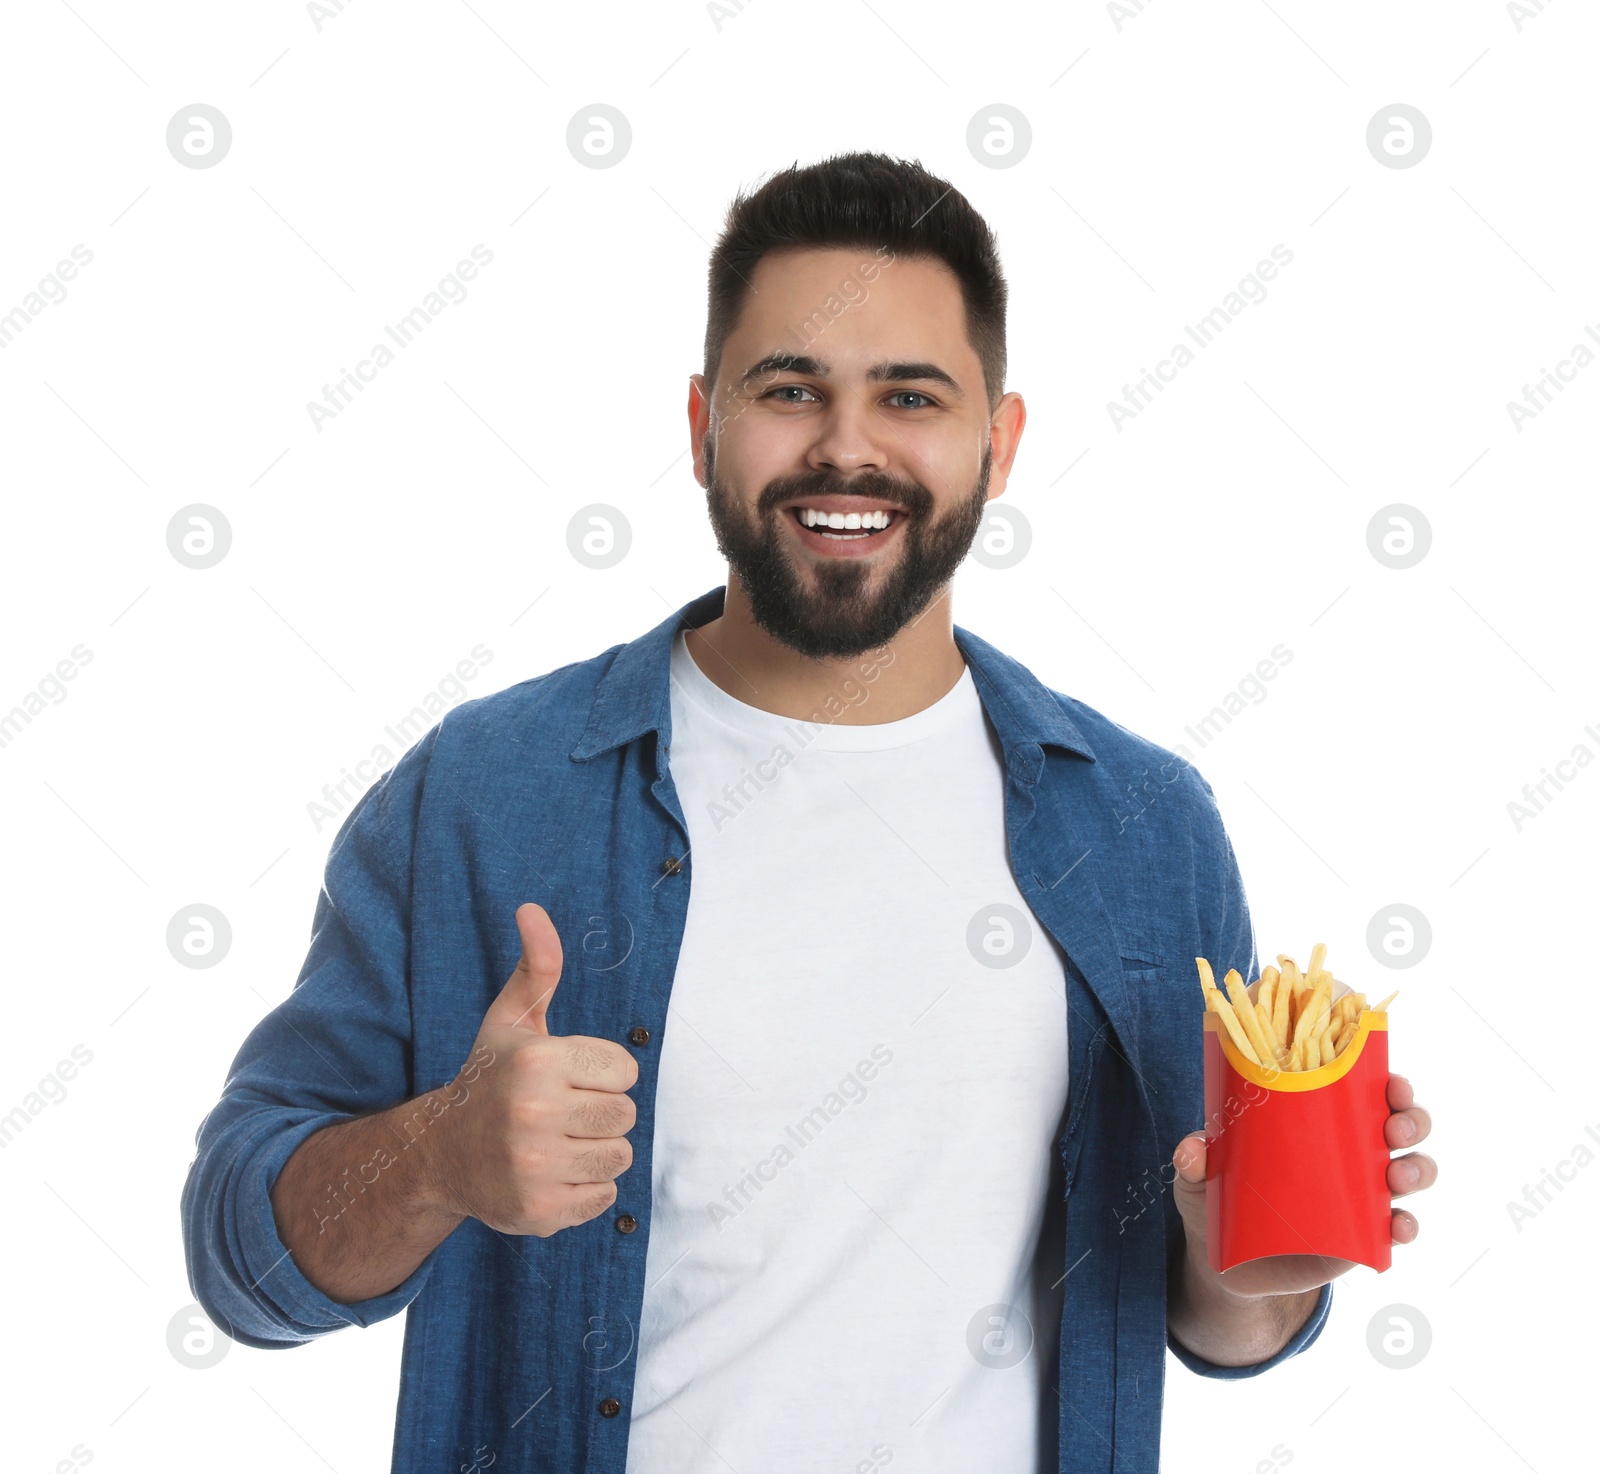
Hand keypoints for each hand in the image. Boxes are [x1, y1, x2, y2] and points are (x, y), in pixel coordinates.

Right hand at [430, 903, 639, 1237]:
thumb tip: (532, 908)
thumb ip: (538, 966)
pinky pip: (604, 1198)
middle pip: (626, 1116)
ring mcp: (536, 1168)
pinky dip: (585, 1189)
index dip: (603, 1074)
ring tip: (557, 1141)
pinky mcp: (540, 1212)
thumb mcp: (511, 1020)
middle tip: (562, 1112)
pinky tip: (551, 1173)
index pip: (626, 1071)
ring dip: (596, 1150)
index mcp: (537, 1063)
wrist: (439, 1154)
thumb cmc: (489, 1079)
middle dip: (601, 1112)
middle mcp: (534, 1116)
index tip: (568, 1077)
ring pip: (619, 1157)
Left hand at [1170, 1071, 1435, 1298]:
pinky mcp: (1364, 1237)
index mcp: (1315, 1120)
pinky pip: (1399, 1228)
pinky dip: (1407, 1225)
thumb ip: (1195, 1161)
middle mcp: (1347, 1151)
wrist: (1227, 1266)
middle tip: (1395, 1127)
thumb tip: (1192, 1149)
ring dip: (1416, 1168)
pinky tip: (1397, 1226)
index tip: (1389, 1078)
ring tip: (1396, 1175)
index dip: (1384, 1080)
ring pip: (1410, 1170)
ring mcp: (1361, 1194)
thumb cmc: (1217, 1201)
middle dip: (1411, 1119)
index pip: (1360, 1089)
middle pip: (1400, 1124)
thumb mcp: (1200, 1177)